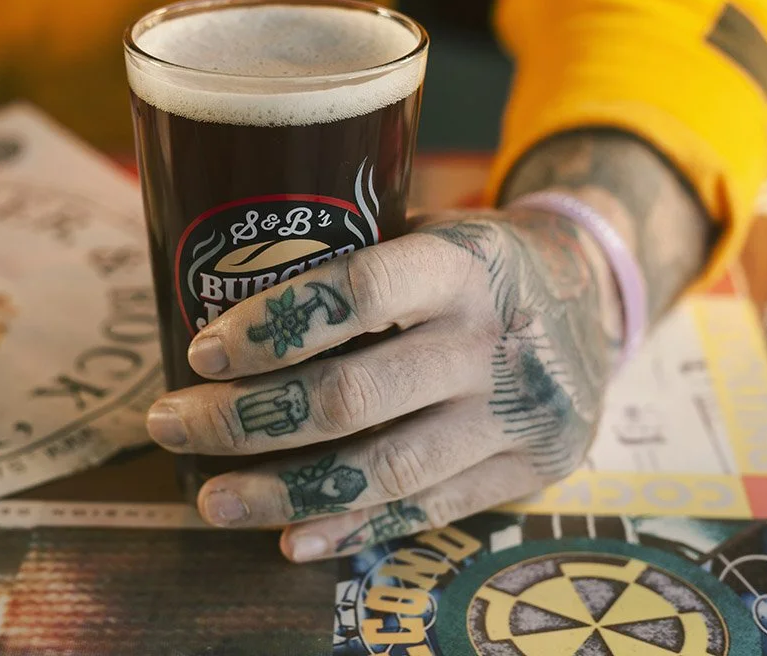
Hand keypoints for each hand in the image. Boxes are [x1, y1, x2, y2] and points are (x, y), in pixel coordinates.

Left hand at [145, 207, 622, 560]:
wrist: (595, 299)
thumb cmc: (479, 263)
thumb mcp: (433, 230)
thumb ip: (353, 260)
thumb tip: (225, 297)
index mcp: (463, 264)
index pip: (355, 291)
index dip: (271, 325)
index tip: (202, 353)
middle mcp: (492, 341)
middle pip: (353, 395)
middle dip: (246, 419)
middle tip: (171, 425)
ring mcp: (516, 414)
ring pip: (384, 469)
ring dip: (283, 491)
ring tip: (210, 500)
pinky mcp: (529, 470)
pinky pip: (428, 511)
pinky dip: (353, 527)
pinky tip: (290, 537)